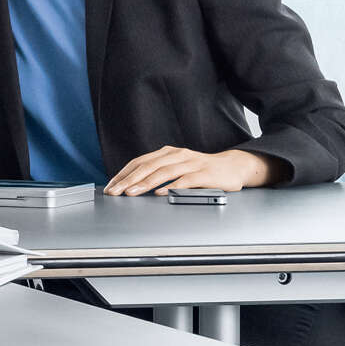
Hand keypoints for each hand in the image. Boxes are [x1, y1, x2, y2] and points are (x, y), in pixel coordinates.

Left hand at [104, 147, 271, 195]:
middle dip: (129, 180)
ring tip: (131, 193)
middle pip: (148, 166)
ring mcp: (192, 163)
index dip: (123, 174)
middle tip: (115, 192)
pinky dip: (172, 186)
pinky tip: (161, 193)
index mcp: (167, 153)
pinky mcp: (205, 174)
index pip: (140, 162)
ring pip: (164, 172)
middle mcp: (178, 155)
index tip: (110, 187)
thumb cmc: (201, 170)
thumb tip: (131, 185)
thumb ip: (158, 172)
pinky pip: (186, 180)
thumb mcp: (177, 167)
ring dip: (145, 183)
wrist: (233, 167)